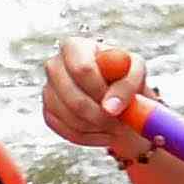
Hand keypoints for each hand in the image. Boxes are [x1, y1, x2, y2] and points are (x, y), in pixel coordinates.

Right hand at [40, 36, 156, 155]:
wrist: (116, 96)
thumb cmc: (125, 77)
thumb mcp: (135, 72)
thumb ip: (127, 85)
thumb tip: (110, 108)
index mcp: (74, 47)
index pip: (82, 69)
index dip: (100, 91)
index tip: (117, 106)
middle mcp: (55, 65)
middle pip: (73, 97)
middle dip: (100, 115)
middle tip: (120, 124)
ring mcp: (48, 90)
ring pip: (70, 118)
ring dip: (98, 128)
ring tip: (117, 125)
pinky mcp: (48, 112)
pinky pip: (66, 131)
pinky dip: (89, 137)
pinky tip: (104, 130)